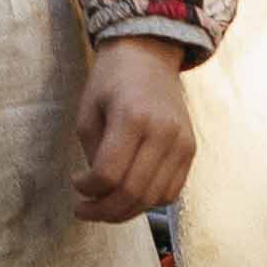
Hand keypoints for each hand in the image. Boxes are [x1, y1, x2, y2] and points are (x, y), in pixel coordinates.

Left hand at [68, 36, 195, 222]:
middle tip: (84, 210)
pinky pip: (172, 191)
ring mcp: (182, 142)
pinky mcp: (191, 149)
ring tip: (103, 207)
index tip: (76, 185)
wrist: (149, 56)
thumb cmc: (111, 81)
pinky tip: (128, 196)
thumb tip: (99, 191)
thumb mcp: (89, 110)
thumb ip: (94, 152)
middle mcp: (163, 132)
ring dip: (126, 211)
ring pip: (154, 198)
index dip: (88, 190)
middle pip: (134, 192)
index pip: (110, 174)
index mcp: (132, 118)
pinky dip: (148, 201)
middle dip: (104, 210)